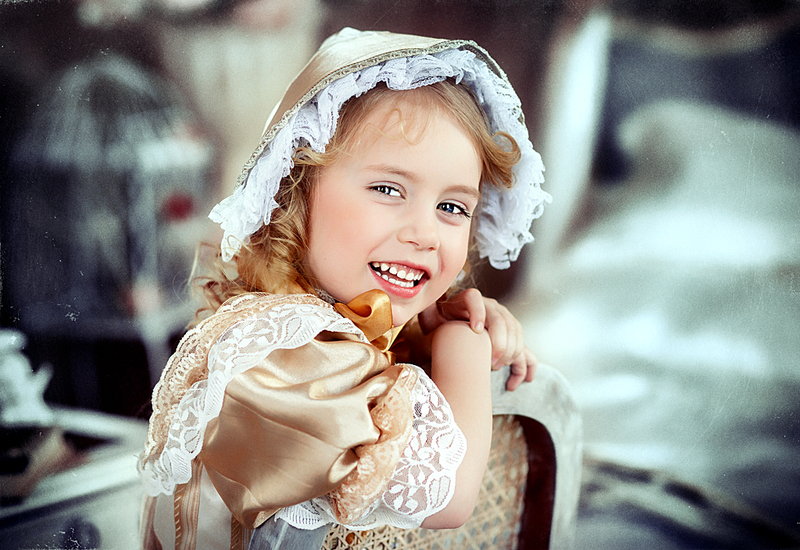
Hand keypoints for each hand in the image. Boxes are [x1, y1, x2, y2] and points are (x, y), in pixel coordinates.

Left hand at [418, 289, 537, 390]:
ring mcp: (504, 320)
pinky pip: (525, 352)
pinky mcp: (511, 339)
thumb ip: (427, 312)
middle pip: (500, 318)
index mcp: (467, 299)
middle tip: (489, 361)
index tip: (477, 330)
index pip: (474, 298)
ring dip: (510, 351)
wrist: (452, 334)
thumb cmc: (440, 327)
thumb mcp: (430, 318)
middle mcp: (489, 306)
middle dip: (498, 341)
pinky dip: (524, 368)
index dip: (478, 312)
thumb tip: (425, 305)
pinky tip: (513, 384)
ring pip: (516, 331)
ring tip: (495, 367)